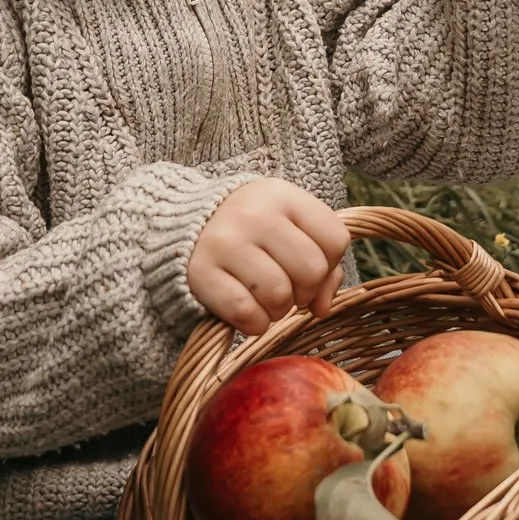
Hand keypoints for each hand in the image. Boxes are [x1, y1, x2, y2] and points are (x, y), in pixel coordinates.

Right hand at [187, 177, 351, 335]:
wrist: (182, 223)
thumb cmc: (250, 230)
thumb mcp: (287, 227)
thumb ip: (320, 261)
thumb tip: (322, 308)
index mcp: (282, 195)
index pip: (335, 239)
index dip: (330, 265)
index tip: (307, 267)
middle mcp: (254, 214)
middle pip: (311, 270)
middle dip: (305, 291)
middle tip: (287, 289)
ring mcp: (225, 242)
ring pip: (279, 295)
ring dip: (278, 310)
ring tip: (265, 299)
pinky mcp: (200, 272)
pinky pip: (245, 313)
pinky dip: (254, 323)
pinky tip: (248, 313)